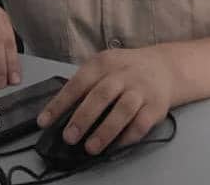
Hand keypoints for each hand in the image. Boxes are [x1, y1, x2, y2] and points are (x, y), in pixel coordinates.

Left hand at [36, 46, 175, 154]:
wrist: (164, 67)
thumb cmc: (126, 70)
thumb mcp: (105, 65)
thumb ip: (86, 84)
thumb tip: (60, 112)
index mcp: (104, 63)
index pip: (78, 82)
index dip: (60, 103)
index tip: (44, 121)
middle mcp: (123, 74)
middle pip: (101, 95)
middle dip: (83, 117)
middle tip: (68, 137)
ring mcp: (141, 90)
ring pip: (123, 110)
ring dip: (105, 130)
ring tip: (90, 147)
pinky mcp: (156, 106)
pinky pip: (142, 123)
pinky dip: (128, 136)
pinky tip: (115, 145)